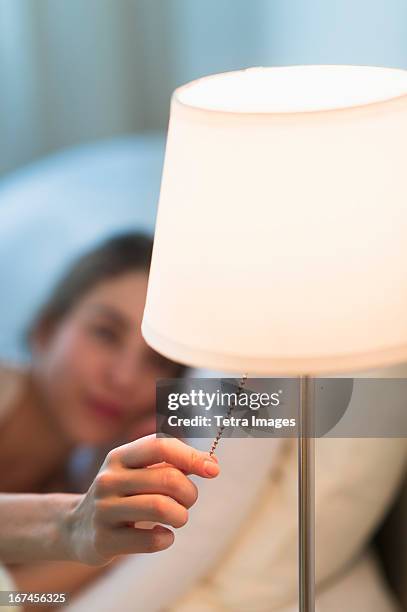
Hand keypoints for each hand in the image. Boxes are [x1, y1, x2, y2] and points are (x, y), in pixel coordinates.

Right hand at [64, 435, 218, 564]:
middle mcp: (108, 479)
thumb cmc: (123, 495)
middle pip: (167, 479)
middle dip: (189, 492)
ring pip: (161, 508)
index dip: (191, 456)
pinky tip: (163, 535)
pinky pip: (151, 539)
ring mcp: (103, 510)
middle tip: (189, 501)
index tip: (213, 470)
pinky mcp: (104, 540)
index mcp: (119, 457)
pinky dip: (167, 537)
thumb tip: (211, 464)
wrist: (77, 528)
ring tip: (178, 518)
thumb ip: (172, 465)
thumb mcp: (139, 472)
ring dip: (181, 515)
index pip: (160, 445)